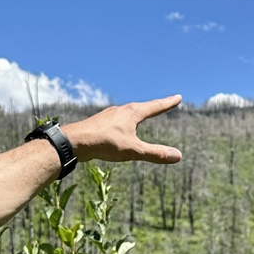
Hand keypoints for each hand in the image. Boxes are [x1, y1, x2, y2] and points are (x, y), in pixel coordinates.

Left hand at [59, 96, 183, 164]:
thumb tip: (178, 156)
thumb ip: (155, 153)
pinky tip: (119, 127)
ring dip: (138, 112)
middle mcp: (121, 110)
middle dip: (154, 106)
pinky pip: (117, 120)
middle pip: (142, 107)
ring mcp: (109, 115)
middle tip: (163, 104)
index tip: (178, 97)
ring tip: (142, 113)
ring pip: (128, 113)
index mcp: (132, 113)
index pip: (155, 107)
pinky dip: (125, 121)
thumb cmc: (105, 143)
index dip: (168, 103)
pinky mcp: (99, 123)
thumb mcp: (133, 151)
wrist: (75, 141)